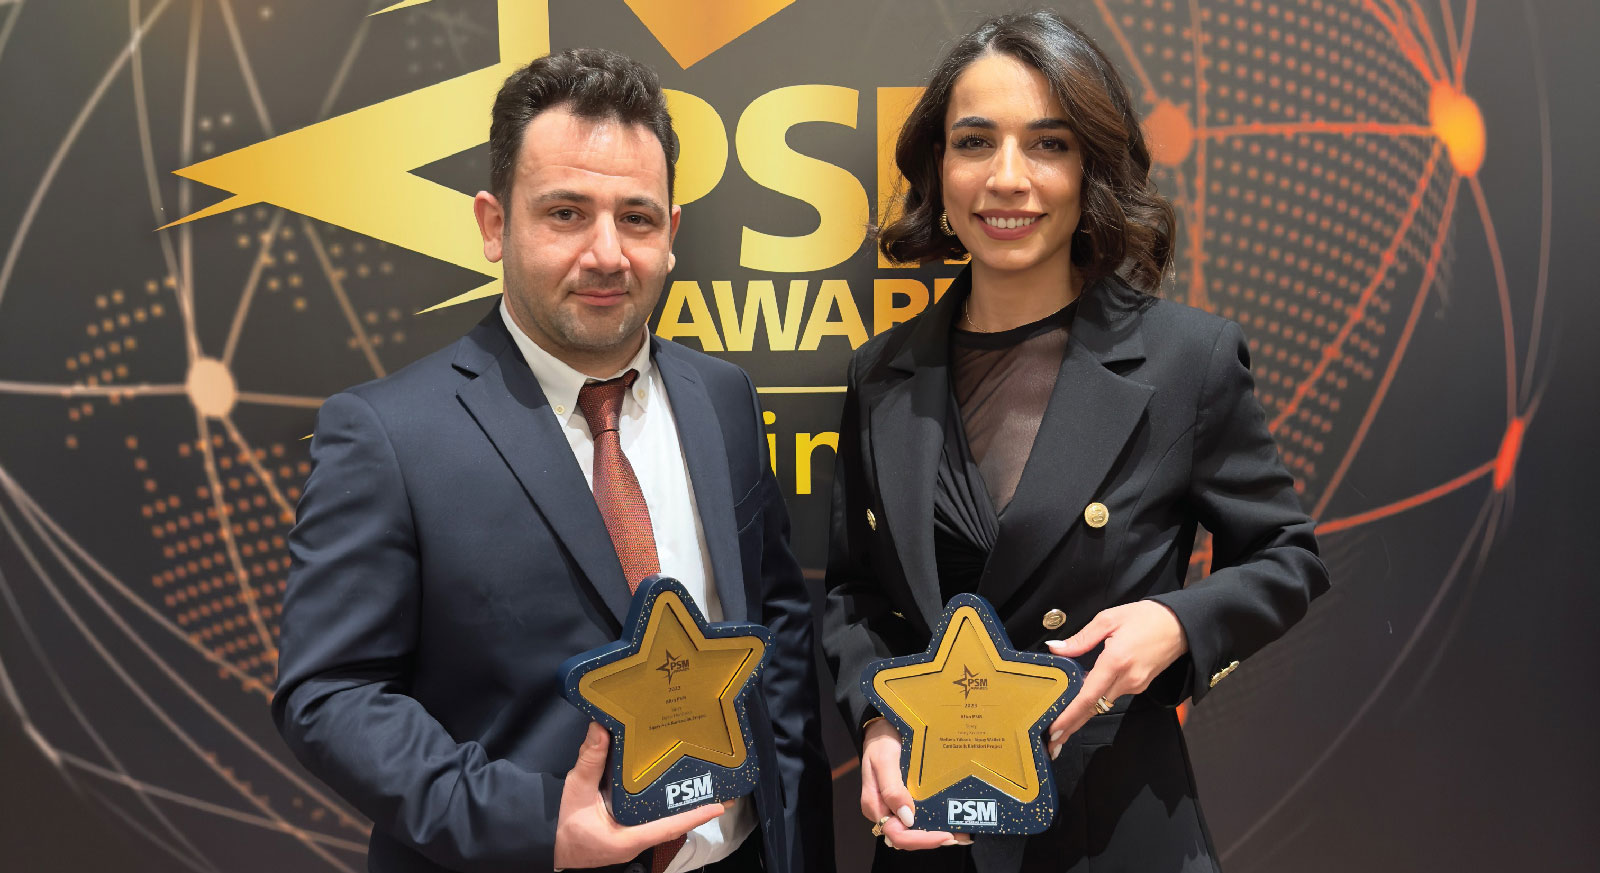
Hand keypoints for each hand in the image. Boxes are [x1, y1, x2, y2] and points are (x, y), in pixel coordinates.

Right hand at [553, 722, 727, 868]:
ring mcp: (636, 834)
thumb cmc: (565, 826)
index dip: (695, 814)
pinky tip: (674, 784)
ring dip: (684, 802)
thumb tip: (601, 728)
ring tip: (705, 780)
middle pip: (674, 820)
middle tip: (719, 783)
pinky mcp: (630, 828)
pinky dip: (666, 801)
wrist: (549, 846)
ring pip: (666, 818)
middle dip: (696, 803)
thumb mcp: (576, 791)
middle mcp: (638, 837)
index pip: (669, 825)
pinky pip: (654, 815)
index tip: (720, 805)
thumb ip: (589, 761)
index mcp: (630, 836)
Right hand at [858, 718, 971, 849]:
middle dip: (935, 839)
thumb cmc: (880, 742)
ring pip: (917, 831)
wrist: (882, 727)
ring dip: (939, 832)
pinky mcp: (907, 800)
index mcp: (876, 806)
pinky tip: (955, 820)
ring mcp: (896, 807)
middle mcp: (886, 812)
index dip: (922, 840)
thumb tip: (907, 818)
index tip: (945, 835)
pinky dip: (938, 821)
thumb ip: (891, 789)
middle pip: (910, 837)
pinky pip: (922, 817)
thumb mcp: (884, 760)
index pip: (898, 835)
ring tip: (963, 831)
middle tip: (961, 835)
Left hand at [1043, 601, 1188, 757]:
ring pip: (1102, 704)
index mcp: (1116, 661)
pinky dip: (1096, 702)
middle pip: (1093, 708)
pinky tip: (1082, 704)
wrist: (1182, 624)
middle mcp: (1127, 679)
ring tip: (1062, 726)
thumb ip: (1081, 638)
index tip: (1054, 730)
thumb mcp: (1109, 618)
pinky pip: (1112, 695)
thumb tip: (1056, 648)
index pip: (1087, 697)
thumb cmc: (1148, 617)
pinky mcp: (1139, 685)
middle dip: (1072, 726)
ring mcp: (1135, 685)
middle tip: (1053, 743)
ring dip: (1082, 715)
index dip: (1069, 716)